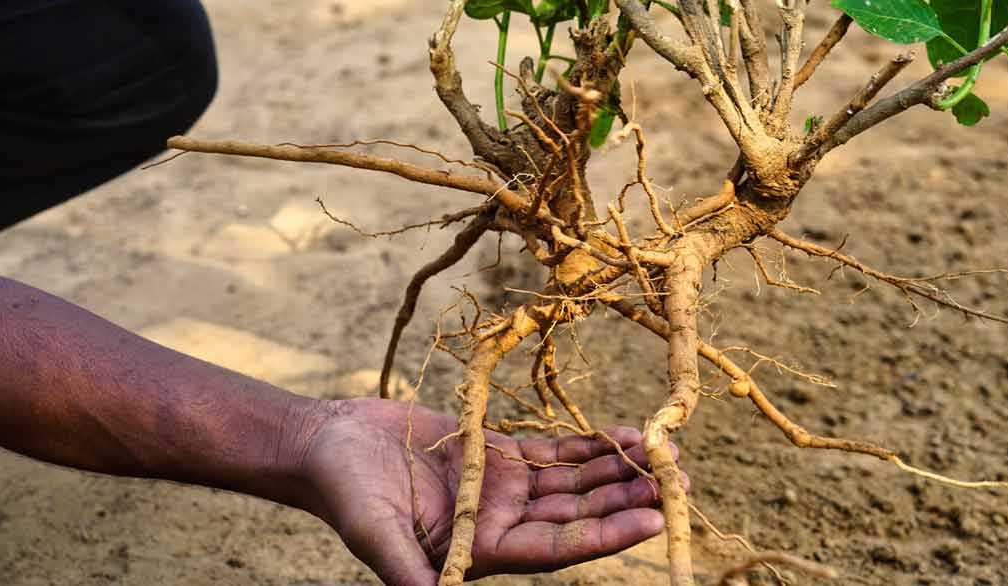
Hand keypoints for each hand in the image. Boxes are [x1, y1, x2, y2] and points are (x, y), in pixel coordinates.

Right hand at [296, 398, 677, 585]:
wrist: (329, 446)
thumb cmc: (345, 495)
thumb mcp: (375, 536)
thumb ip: (410, 571)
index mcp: (482, 550)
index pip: (559, 548)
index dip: (608, 535)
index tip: (654, 519)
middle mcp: (502, 522)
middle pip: (579, 514)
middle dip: (628, 499)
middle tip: (679, 481)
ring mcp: (504, 486)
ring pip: (575, 481)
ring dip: (618, 470)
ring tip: (664, 453)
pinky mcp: (499, 452)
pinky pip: (556, 450)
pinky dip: (590, 444)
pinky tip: (625, 435)